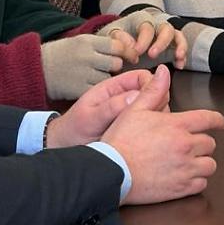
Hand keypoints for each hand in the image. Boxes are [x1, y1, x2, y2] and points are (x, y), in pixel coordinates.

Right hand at [41, 33, 127, 99]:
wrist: (38, 69)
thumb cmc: (63, 54)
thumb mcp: (81, 41)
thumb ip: (103, 44)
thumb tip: (130, 49)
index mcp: (88, 42)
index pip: (118, 46)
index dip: (126, 52)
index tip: (130, 57)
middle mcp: (86, 57)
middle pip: (116, 64)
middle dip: (115, 68)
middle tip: (109, 70)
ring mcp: (82, 74)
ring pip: (109, 79)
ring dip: (107, 80)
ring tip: (97, 78)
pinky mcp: (78, 90)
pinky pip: (98, 92)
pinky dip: (98, 92)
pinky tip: (93, 89)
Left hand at [44, 67, 167, 146]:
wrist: (65, 148)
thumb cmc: (73, 130)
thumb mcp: (89, 118)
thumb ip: (110, 107)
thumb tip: (135, 97)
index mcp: (113, 88)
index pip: (143, 77)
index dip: (152, 86)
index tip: (153, 101)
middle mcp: (124, 98)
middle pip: (154, 91)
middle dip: (159, 103)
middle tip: (153, 120)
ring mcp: (130, 113)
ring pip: (155, 108)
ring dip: (158, 117)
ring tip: (151, 132)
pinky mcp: (133, 128)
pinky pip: (150, 124)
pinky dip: (155, 129)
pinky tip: (150, 140)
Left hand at [98, 10, 187, 69]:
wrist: (122, 39)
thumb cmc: (117, 37)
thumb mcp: (111, 35)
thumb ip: (118, 38)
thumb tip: (131, 46)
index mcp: (140, 20)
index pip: (147, 26)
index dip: (143, 40)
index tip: (136, 52)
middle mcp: (156, 24)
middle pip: (166, 28)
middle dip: (161, 42)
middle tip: (153, 55)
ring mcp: (164, 35)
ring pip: (177, 35)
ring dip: (179, 46)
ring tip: (178, 57)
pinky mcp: (170, 46)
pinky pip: (180, 47)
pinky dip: (182, 56)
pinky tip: (179, 65)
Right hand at [102, 66, 221, 203]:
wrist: (112, 171)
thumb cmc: (121, 140)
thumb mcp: (135, 109)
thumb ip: (153, 90)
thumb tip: (163, 71)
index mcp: (178, 125)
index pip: (209, 119)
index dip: (218, 120)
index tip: (220, 123)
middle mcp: (186, 146)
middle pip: (210, 143)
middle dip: (202, 143)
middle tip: (190, 145)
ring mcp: (186, 168)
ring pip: (209, 165)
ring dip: (202, 162)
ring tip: (190, 162)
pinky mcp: (182, 188)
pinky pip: (202, 183)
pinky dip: (197, 180)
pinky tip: (185, 177)